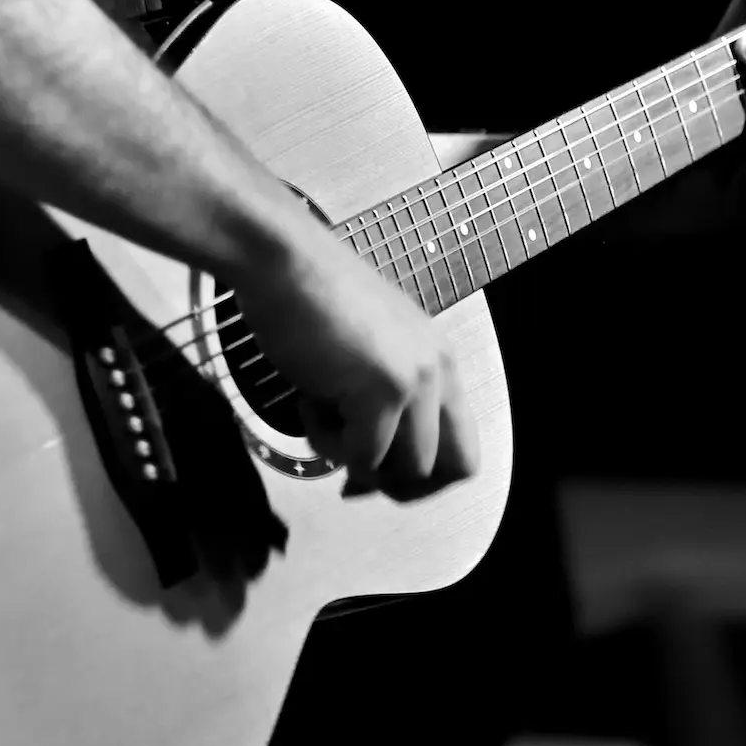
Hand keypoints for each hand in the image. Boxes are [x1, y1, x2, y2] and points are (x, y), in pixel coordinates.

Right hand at [235, 228, 479, 501]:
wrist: (282, 260)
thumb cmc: (309, 294)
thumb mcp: (368, 348)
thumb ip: (383, 400)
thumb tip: (370, 467)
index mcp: (438, 355)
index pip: (464, 444)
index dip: (424, 475)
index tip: (382, 475)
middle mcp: (437, 368)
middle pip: (455, 467)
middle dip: (406, 485)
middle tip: (358, 477)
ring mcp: (414, 380)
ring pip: (407, 469)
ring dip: (356, 457)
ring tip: (321, 412)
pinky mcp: (382, 391)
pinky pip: (362, 456)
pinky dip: (325, 441)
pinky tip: (307, 398)